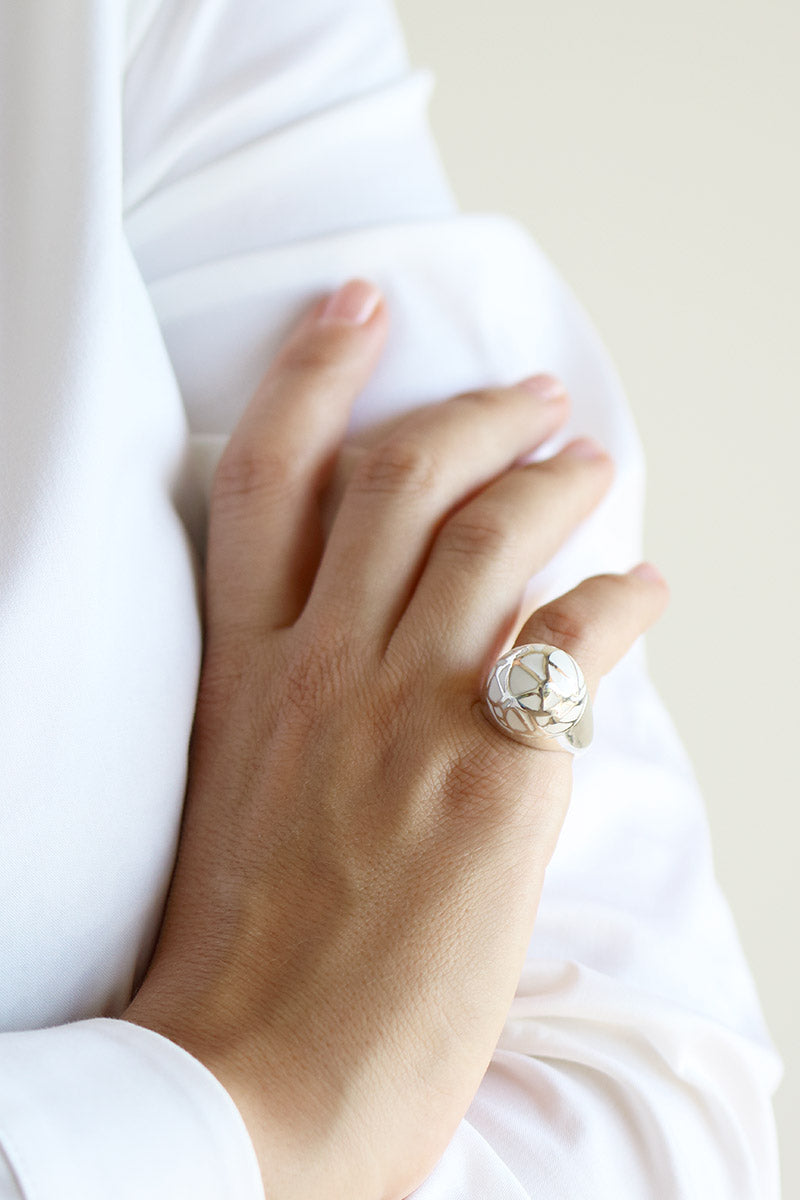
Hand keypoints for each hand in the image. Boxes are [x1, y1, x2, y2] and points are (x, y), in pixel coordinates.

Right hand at [124, 279, 667, 1199]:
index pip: (267, 476)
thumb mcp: (238, 786)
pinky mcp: (491, 776)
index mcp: (244, 669)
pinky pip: (574, 640)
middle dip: (472, 414)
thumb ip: (297, 697)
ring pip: (493, 532)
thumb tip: (374, 637)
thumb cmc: (242, 946)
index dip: (312, 374)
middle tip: (526, 397)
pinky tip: (642, 592)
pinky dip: (620, 597)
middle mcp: (320, 666)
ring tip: (589, 463)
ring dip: (555, 479)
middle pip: (401, 476)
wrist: (256, 1079)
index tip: (356, 307)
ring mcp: (406, 710)